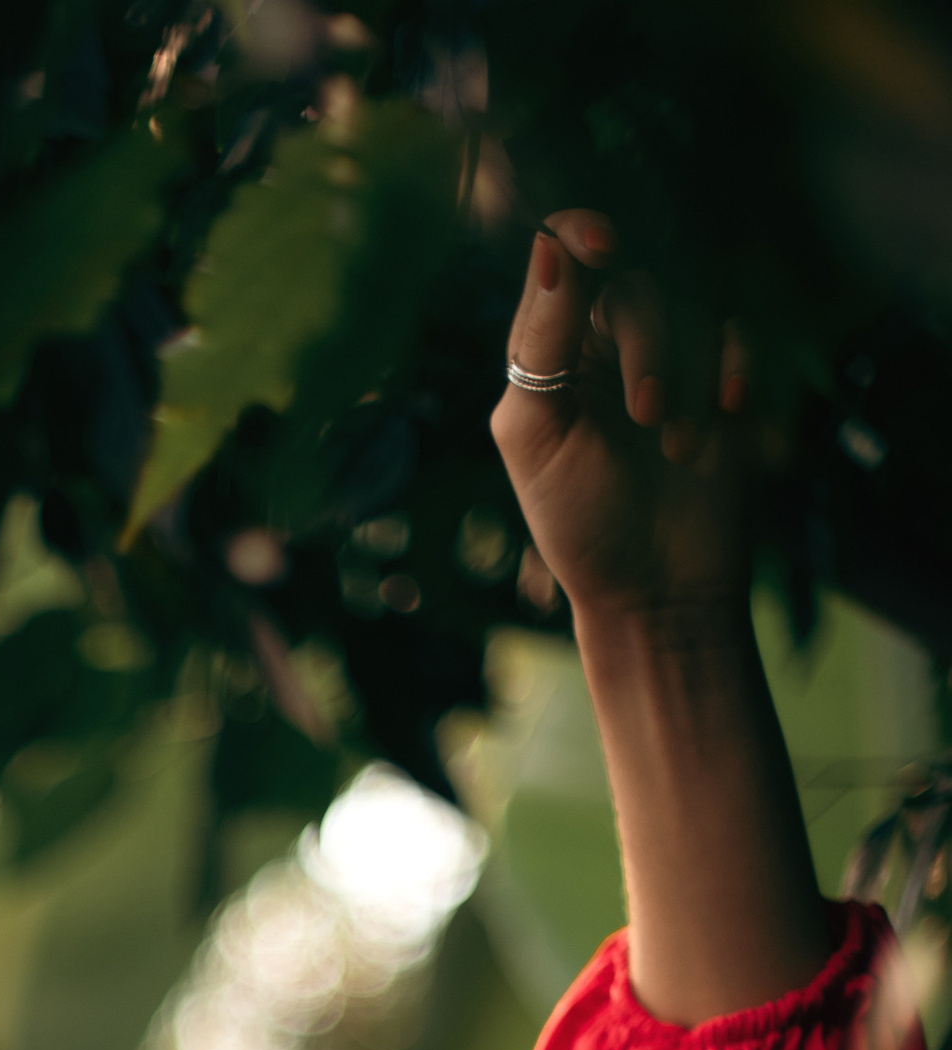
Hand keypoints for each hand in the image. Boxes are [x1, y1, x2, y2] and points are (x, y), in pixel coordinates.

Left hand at [491, 210, 750, 626]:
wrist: (654, 590)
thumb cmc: (579, 522)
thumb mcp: (537, 435)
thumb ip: (539, 342)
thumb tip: (549, 246)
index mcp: (554, 346)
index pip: (567, 254)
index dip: (583, 232)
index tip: (603, 246)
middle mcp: (613, 339)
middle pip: (640, 281)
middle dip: (648, 343)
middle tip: (646, 416)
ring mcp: (674, 355)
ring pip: (694, 306)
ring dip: (687, 376)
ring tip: (676, 449)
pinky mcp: (726, 376)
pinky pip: (739, 331)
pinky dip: (732, 366)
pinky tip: (724, 415)